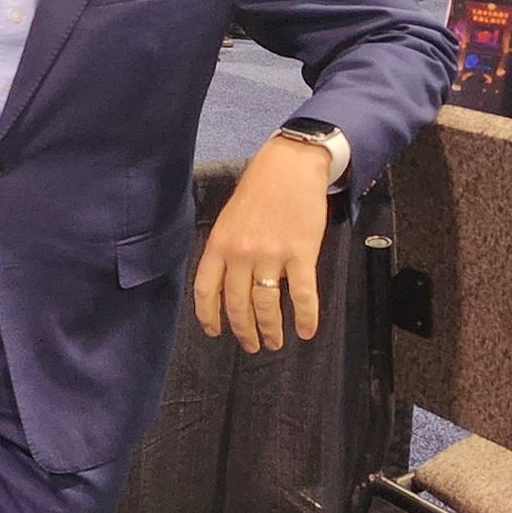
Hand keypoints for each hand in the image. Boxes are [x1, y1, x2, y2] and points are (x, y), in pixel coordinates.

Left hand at [194, 137, 332, 352]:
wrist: (290, 166)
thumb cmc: (259, 192)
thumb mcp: (230, 219)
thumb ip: (226, 250)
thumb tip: (226, 283)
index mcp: (219, 244)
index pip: (205, 290)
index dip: (208, 316)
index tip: (215, 332)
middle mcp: (241, 253)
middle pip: (236, 303)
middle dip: (244, 330)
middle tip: (251, 345)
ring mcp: (271, 254)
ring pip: (267, 304)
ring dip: (271, 329)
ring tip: (275, 342)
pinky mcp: (301, 253)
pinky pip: (302, 294)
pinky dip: (305, 317)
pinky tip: (306, 331)